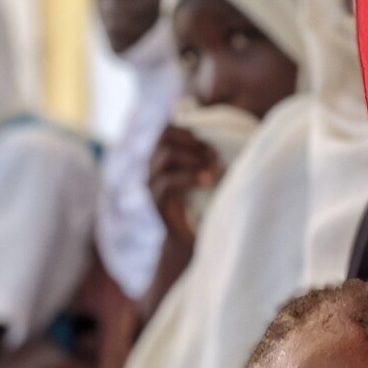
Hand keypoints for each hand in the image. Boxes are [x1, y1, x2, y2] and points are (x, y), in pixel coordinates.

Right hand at [147, 125, 219, 241]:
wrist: (189, 238)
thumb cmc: (202, 202)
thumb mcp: (203, 172)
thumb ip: (204, 154)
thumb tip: (217, 140)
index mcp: (162, 156)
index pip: (166, 130)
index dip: (187, 129)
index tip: (210, 142)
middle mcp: (152, 166)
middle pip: (165, 137)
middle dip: (193, 143)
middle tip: (214, 155)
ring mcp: (150, 182)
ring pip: (167, 155)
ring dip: (194, 158)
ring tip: (213, 168)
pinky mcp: (154, 199)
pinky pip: (167, 180)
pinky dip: (189, 177)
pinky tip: (206, 181)